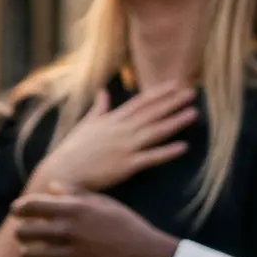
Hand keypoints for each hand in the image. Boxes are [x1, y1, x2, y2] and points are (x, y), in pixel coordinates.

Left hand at [12, 189, 179, 256]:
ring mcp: (68, 256)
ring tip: (40, 255)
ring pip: (27, 255)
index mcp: (73, 209)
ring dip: (31, 254)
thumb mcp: (106, 205)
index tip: (19, 213)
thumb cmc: (129, 229)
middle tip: (31, 237)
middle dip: (25, 233)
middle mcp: (67, 231)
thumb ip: (76, 195)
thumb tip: (51, 187)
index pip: (28, 206)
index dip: (19, 209)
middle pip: (23, 232)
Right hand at [28, 86, 196, 193]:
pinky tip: (184, 147)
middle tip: (192, 93)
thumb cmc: (73, 150)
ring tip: (194, 113)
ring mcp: (124, 147)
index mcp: (112, 120)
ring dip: (175, 122)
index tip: (175, 85)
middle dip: (172, 102)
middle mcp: (121, 130)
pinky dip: (167, 152)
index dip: (159, 93)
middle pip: (151, 113)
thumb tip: (103, 92)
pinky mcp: (126, 165)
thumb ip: (99, 108)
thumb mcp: (86, 124)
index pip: (140, 103)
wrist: (62, 172)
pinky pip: (151, 157)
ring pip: (155, 131)